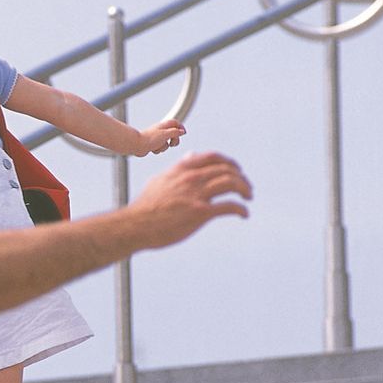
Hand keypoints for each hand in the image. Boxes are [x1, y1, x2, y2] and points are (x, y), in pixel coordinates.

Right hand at [130, 151, 251, 247]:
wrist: (135, 225)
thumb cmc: (145, 207)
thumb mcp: (160, 180)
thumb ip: (177, 168)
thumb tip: (190, 157)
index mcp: (182, 169)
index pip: (213, 158)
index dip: (229, 162)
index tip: (237, 170)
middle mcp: (191, 178)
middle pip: (227, 170)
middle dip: (241, 178)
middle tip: (247, 188)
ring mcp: (197, 194)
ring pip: (232, 183)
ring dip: (245, 189)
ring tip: (248, 197)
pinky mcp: (201, 213)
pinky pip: (229, 206)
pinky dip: (241, 209)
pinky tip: (244, 214)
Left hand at [136, 120, 185, 155]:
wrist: (137, 145)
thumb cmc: (149, 139)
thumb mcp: (166, 134)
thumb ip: (175, 132)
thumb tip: (182, 131)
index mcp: (164, 126)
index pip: (175, 123)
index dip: (181, 127)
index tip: (183, 133)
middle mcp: (160, 131)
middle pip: (173, 134)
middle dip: (174, 141)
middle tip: (172, 144)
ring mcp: (157, 138)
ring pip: (166, 143)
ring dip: (164, 147)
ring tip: (158, 146)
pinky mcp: (153, 144)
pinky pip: (160, 148)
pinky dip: (158, 150)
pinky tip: (152, 149)